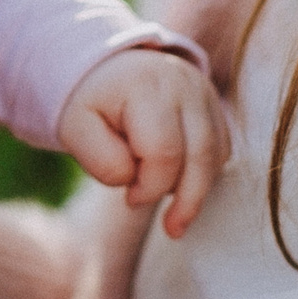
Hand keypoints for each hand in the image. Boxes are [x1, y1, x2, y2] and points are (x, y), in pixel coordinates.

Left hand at [55, 48, 227, 238]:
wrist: (108, 70)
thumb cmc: (91, 104)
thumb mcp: (76, 129)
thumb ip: (101, 161)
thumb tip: (133, 181)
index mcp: (146, 87)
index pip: (164, 153)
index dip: (150, 186)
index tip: (129, 197)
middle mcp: (184, 84)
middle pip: (201, 155)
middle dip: (187, 200)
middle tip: (171, 228)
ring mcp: (204, 92)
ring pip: (216, 155)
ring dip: (197, 189)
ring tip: (176, 215)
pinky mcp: (214, 106)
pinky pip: (221, 149)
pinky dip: (205, 173)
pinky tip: (181, 183)